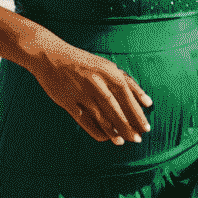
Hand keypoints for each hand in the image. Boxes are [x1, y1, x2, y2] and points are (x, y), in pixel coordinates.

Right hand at [29, 37, 152, 145]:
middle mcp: (95, 81)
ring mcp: (80, 92)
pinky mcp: (67, 101)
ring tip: (123, 142)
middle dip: (128, 126)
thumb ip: (127, 81)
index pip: (127, 95)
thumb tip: (148, 102)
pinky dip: (96, 131)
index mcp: (107, 71)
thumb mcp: (106, 65)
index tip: (146, 127)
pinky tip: (105, 138)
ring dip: (113, 132)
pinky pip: (84, 121)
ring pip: (101, 117)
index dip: (137, 113)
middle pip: (115, 109)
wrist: (49, 55)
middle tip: (137, 139)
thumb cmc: (83, 62)